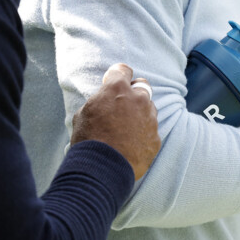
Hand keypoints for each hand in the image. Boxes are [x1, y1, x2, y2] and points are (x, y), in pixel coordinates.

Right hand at [70, 63, 159, 179]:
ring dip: (139, 114)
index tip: (114, 81)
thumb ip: (99, 101)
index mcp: (118, 89)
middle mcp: (138, 99)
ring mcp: (150, 119)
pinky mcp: (156, 138)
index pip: (123, 70)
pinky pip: (151, 131)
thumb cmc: (88, 140)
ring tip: (125, 130)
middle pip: (142, 86)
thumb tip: (103, 101)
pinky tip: (131, 145)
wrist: (102, 169)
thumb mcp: (83, 113)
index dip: (117, 75)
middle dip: (134, 92)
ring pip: (148, 109)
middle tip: (124, 104)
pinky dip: (143, 134)